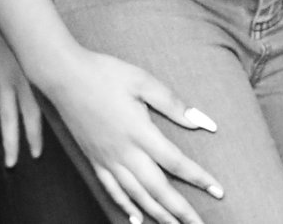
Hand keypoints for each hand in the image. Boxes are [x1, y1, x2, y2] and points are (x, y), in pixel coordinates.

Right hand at [0, 0, 43, 168]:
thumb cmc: (24, 22)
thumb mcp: (44, 44)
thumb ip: (52, 66)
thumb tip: (68, 79)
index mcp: (26, 79)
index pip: (31, 116)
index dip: (32, 136)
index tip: (34, 154)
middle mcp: (6, 82)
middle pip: (6, 120)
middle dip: (10, 144)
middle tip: (11, 163)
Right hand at [44, 47, 224, 223]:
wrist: (64, 76)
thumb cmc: (106, 73)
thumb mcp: (143, 81)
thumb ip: (173, 104)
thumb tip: (202, 121)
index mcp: (140, 132)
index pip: (175, 162)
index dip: (199, 178)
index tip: (218, 191)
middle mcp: (124, 152)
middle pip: (158, 189)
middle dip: (180, 211)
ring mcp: (107, 159)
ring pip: (136, 195)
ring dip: (157, 214)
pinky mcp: (94, 160)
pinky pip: (111, 190)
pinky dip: (125, 206)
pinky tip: (136, 219)